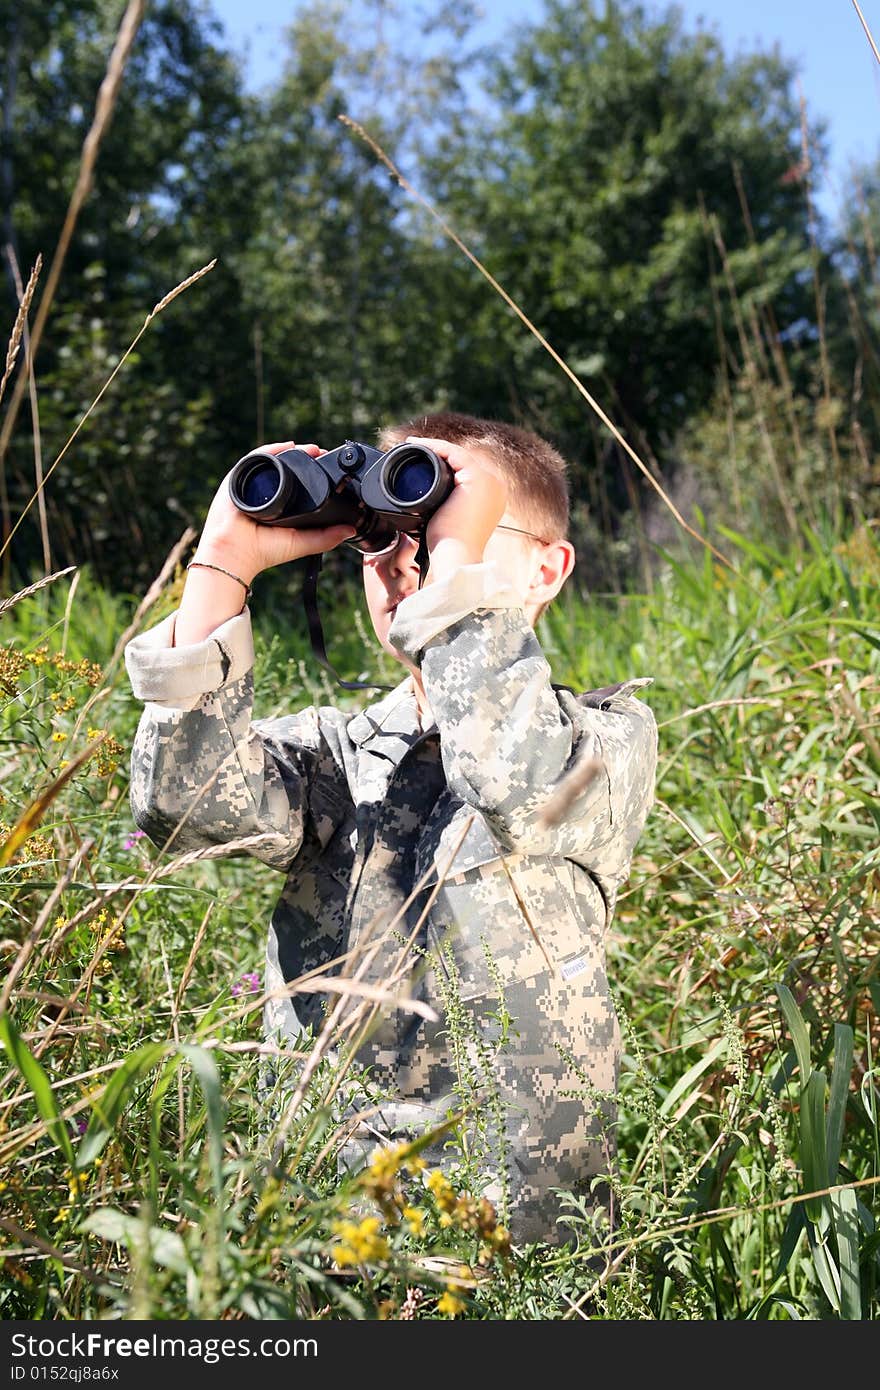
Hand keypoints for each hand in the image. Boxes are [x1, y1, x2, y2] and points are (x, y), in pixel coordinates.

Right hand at [193, 442, 355, 582]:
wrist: (235, 552)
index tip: (329, 465)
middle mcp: (265, 491)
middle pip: (286, 466)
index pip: (297, 481)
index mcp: (279, 504)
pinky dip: (272, 450)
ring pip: (273, 460)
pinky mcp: (238, 478)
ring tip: (311, 450)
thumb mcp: (301, 543)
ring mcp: (251, 483)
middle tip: (322, 453)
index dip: (313, 471)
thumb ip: (325, 538)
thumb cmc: (263, 551)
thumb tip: (350, 530)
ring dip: (292, 451)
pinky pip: (256, 458)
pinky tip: (288, 446)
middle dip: (305, 457)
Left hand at [404, 435, 508, 569]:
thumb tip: (425, 503)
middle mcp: (495, 487)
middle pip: (461, 461)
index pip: (464, 472)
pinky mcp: (477, 477)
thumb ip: (444, 507)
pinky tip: (417, 444)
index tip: (418, 461)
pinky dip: (434, 446)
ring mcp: (489, 480)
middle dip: (437, 453)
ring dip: (433, 446)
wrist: (456, 555)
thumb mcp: (448, 521)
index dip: (442, 463)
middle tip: (411, 450)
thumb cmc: (449, 546)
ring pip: (457, 454)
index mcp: (490, 498)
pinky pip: (453, 452)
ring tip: (411, 444)